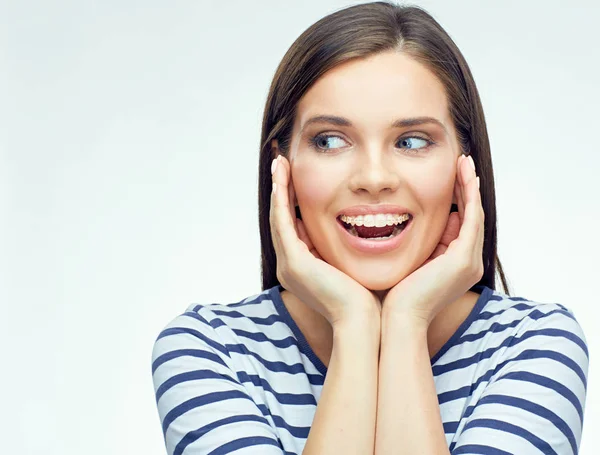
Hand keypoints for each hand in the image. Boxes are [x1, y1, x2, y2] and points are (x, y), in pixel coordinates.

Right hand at [270, 154, 380, 326]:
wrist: (365, 323)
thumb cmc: (367, 298)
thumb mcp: (351, 266)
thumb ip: (345, 248)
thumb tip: (358, 229)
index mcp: (301, 268)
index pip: (292, 227)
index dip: (292, 200)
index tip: (296, 176)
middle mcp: (289, 266)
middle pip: (281, 219)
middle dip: (281, 189)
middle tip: (281, 162)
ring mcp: (289, 265)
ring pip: (278, 217)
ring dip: (278, 188)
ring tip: (279, 163)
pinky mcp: (294, 262)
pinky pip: (283, 222)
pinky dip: (281, 199)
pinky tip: (281, 178)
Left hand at [381, 154, 484, 326]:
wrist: (399, 319)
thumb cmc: (396, 295)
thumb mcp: (411, 262)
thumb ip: (421, 245)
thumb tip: (422, 223)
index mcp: (456, 265)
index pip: (462, 225)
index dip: (459, 200)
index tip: (451, 178)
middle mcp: (468, 263)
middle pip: (472, 217)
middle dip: (467, 189)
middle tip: (462, 163)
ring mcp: (469, 261)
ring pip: (475, 214)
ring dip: (470, 187)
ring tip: (464, 163)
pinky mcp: (463, 258)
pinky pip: (472, 218)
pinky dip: (469, 196)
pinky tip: (465, 176)